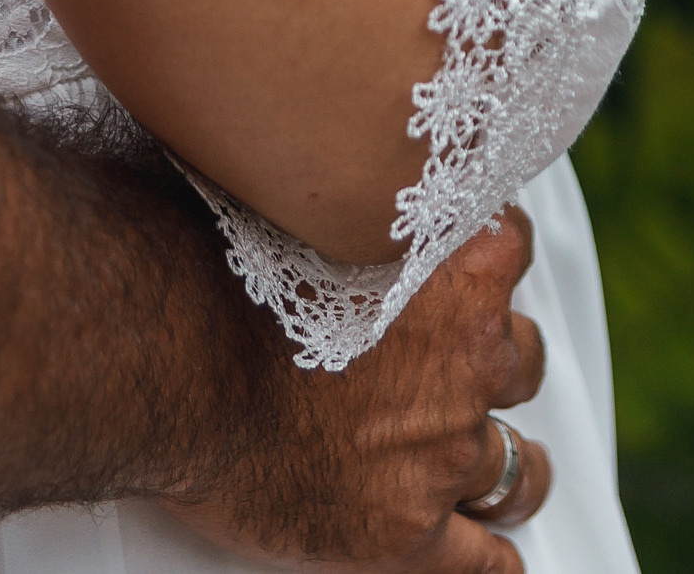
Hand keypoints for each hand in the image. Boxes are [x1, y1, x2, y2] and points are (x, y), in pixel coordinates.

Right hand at [176, 210, 549, 567]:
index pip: (508, 244)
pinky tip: (486, 551)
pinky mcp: (409, 534)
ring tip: (495, 464)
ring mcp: (443, 453)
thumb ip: (329, 194)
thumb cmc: (210, 269)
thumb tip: (295, 160)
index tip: (467, 258)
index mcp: (447, 268)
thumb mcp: (285, 197)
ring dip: (509, 461)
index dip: (487, 252)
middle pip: (520, 359)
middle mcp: (464, 362)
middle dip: (495, 362)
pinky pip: (487, 564)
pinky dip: (491, 558)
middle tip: (459, 367)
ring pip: (519, 466)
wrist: (174, 361)